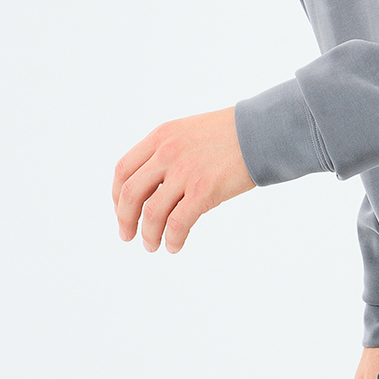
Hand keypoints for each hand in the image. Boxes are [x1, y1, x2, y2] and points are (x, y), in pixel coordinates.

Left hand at [113, 108, 254, 252]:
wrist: (262, 133)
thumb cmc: (231, 135)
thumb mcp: (188, 132)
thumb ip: (167, 152)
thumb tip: (155, 185)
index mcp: (160, 137)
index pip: (123, 170)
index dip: (117, 195)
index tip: (122, 210)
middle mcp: (166, 153)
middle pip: (130, 193)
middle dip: (125, 219)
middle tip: (127, 235)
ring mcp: (184, 173)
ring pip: (151, 213)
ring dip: (148, 234)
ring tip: (152, 245)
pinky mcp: (203, 191)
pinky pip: (177, 223)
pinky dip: (172, 239)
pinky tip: (174, 246)